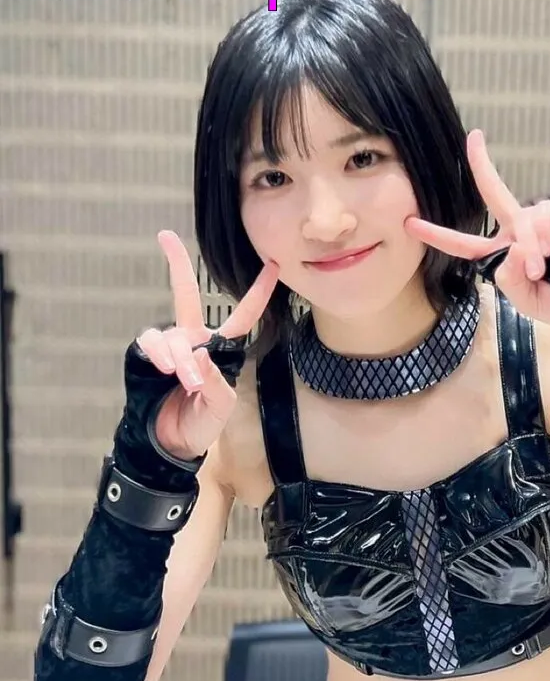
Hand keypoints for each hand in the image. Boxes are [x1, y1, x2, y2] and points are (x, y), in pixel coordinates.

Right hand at [136, 231, 278, 460]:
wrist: (169, 445)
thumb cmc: (201, 425)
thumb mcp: (221, 408)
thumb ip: (217, 383)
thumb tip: (199, 355)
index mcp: (220, 349)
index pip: (243, 316)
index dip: (258, 292)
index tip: (272, 264)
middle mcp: (193, 340)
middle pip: (184, 295)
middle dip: (176, 265)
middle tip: (165, 236)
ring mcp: (169, 346)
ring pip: (173, 335)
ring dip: (180, 358)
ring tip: (186, 382)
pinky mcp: (146, 356)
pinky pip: (152, 344)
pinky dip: (161, 356)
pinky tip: (166, 370)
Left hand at [404, 129, 549, 328]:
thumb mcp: (526, 301)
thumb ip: (510, 280)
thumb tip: (512, 250)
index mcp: (499, 255)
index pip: (463, 244)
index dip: (437, 234)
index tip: (409, 222)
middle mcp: (515, 231)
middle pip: (494, 193)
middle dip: (482, 165)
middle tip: (474, 137)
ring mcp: (538, 220)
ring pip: (522, 219)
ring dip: (529, 244)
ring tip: (541, 268)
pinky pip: (544, 216)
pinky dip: (543, 235)